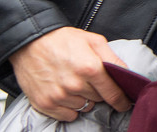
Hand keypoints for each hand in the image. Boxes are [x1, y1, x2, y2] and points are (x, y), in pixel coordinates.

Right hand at [9, 27, 131, 120]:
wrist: (29, 42)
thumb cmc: (62, 40)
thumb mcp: (93, 40)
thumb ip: (112, 58)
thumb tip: (126, 73)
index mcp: (89, 68)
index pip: (112, 93)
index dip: (121, 100)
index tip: (125, 104)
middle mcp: (75, 85)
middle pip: (99, 99)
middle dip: (99, 91)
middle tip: (89, 79)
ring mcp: (59, 96)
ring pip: (84, 107)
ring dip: (84, 99)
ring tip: (74, 83)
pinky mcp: (45, 104)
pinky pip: (68, 116)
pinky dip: (70, 108)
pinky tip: (66, 93)